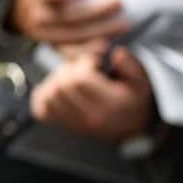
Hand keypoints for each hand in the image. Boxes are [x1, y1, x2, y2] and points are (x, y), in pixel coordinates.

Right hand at [9, 0, 127, 44]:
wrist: (29, 9)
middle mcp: (38, 16)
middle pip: (69, 16)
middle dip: (97, 11)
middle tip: (119, 2)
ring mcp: (46, 35)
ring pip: (74, 35)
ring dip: (100, 31)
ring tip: (122, 25)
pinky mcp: (55, 48)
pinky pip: (72, 52)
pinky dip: (90, 51)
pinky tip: (107, 47)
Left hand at [29, 48, 153, 141]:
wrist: (132, 130)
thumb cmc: (134, 100)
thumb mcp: (140, 81)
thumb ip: (130, 64)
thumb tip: (116, 53)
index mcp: (111, 104)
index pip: (81, 79)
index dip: (83, 64)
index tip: (93, 63)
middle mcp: (92, 116)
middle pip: (62, 85)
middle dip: (69, 70)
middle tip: (82, 69)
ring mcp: (76, 123)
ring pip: (50, 95)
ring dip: (56, 81)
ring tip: (71, 79)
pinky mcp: (65, 126)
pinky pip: (41, 110)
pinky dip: (44, 96)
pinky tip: (58, 90)